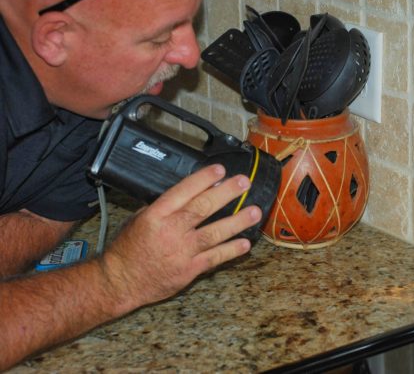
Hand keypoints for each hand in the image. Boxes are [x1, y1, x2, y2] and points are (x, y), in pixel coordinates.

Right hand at [102, 164, 260, 310]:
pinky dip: (231, 250)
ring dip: (237, 222)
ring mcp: (182, 251)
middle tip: (244, 183)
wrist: (120, 282)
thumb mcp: (139, 219)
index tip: (220, 170)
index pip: (184, 191)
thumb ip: (164, 207)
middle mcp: (171, 231)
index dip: (204, 179)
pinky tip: (246, 243)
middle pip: (203, 208)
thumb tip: (191, 192)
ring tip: (255, 212)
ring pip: (214, 233)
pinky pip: (215, 258)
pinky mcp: (190, 270)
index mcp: (156, 215)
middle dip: (227, 193)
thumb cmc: (128, 249)